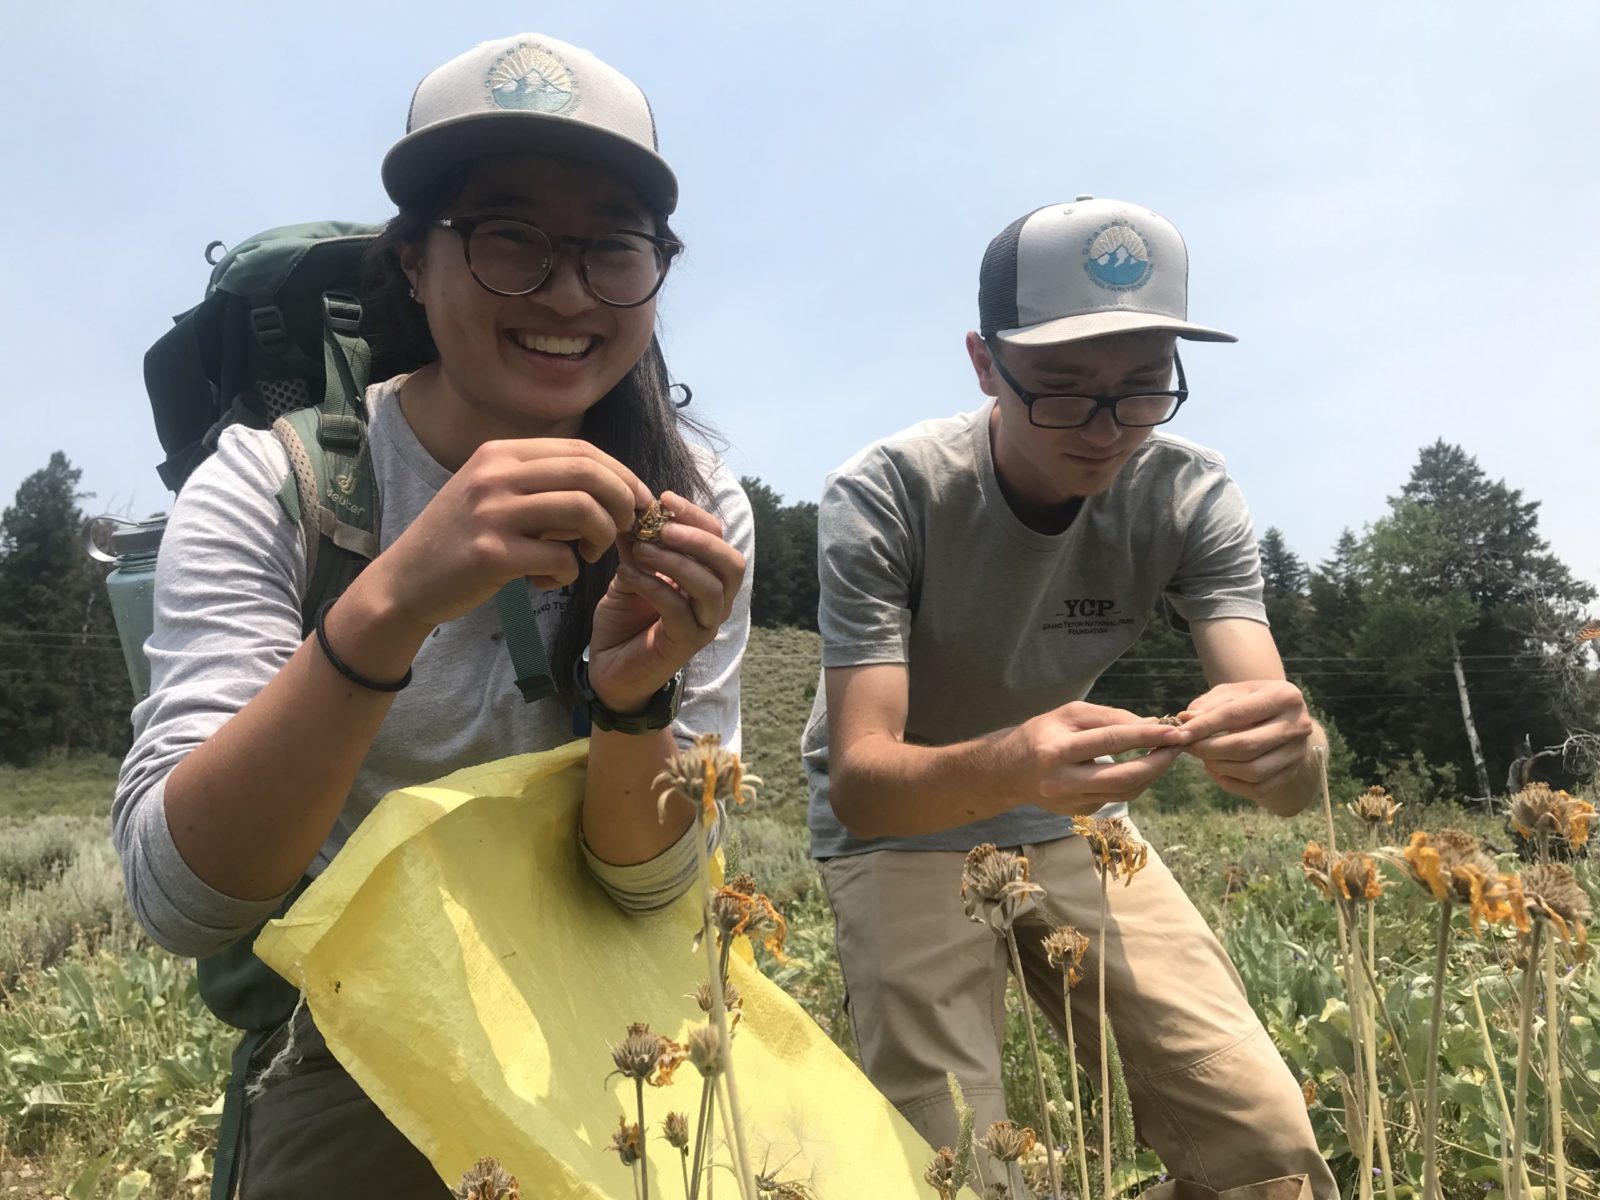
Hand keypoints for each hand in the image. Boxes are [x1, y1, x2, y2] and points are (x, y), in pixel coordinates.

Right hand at [365, 438, 650, 634]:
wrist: (404, 582)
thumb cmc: (461, 542)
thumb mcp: (494, 494)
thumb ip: (542, 485)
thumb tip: (612, 489)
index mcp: (501, 453)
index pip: (581, 450)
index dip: (621, 476)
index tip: (638, 502)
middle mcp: (496, 473)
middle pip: (589, 473)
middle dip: (622, 503)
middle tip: (623, 531)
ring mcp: (492, 511)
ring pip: (582, 510)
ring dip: (600, 538)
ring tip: (585, 556)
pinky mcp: (492, 553)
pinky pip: (560, 557)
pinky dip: (568, 572)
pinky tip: (547, 579)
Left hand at [585, 490, 746, 711]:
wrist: (608, 668)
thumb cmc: (623, 620)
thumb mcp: (630, 572)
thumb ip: (637, 545)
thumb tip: (633, 508)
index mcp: (706, 578)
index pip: (718, 538)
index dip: (695, 515)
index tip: (663, 498)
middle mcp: (715, 601)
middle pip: (731, 563)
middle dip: (699, 539)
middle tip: (661, 527)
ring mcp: (704, 624)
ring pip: (711, 588)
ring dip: (675, 561)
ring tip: (640, 549)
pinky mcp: (686, 644)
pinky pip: (679, 609)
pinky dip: (653, 586)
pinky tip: (626, 575)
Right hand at [1012, 701, 1186, 815]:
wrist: (1008, 772)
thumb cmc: (1040, 735)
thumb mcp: (1068, 715)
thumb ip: (1109, 717)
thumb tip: (1151, 725)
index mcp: (1056, 751)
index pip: (1111, 742)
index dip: (1147, 736)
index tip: (1174, 730)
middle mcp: (1063, 781)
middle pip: (1124, 777)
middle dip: (1158, 762)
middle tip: (1179, 746)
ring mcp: (1071, 802)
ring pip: (1126, 792)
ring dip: (1152, 774)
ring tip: (1167, 754)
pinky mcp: (1079, 812)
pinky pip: (1117, 797)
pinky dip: (1135, 782)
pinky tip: (1142, 767)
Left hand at [1178, 680, 1319, 809]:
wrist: (1278, 718)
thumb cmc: (1247, 703)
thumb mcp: (1229, 694)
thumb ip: (1206, 706)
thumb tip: (1185, 720)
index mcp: (1284, 696)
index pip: (1236, 714)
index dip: (1205, 726)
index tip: (1181, 734)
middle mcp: (1298, 724)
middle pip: (1245, 746)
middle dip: (1209, 749)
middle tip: (1188, 747)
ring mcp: (1298, 752)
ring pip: (1252, 771)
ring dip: (1220, 767)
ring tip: (1203, 757)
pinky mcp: (1293, 773)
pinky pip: (1258, 787)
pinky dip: (1231, 782)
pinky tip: (1216, 770)